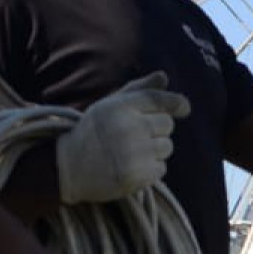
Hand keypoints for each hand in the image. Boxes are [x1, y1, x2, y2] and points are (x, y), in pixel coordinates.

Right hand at [54, 72, 190, 203]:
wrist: (68, 168)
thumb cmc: (92, 132)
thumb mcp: (109, 105)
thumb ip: (138, 90)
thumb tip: (164, 77)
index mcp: (120, 107)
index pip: (159, 100)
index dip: (176, 102)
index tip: (184, 108)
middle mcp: (129, 128)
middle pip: (167, 124)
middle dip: (157, 129)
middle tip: (136, 136)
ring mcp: (134, 154)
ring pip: (167, 147)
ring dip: (155, 150)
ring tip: (132, 152)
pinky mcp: (137, 176)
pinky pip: (161, 168)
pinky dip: (151, 169)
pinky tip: (131, 167)